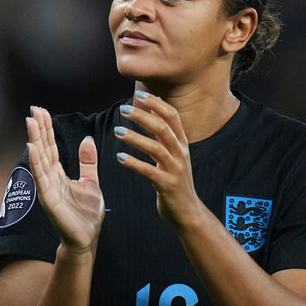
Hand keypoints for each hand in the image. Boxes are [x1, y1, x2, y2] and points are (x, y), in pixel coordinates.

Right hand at [26, 106, 104, 253]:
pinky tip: (32, 147)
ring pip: (40, 159)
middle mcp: (50, 178)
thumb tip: (87, 139)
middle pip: (43, 148)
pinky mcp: (48, 199)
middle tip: (33, 108)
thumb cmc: (86, 213)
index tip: (41, 110)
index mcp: (59, 174)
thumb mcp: (91, 181)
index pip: (51, 146)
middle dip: (38, 128)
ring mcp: (47, 188)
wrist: (86, 237)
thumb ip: (87, 162)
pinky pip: (41, 177)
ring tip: (30, 121)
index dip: (47, 129)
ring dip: (34, 139)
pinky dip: (36, 162)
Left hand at [114, 93, 202, 228]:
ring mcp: (175, 169)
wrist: (187, 211)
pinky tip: (120, 158)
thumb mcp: (173, 154)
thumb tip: (153, 108)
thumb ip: (164, 133)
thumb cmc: (175, 180)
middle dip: (143, 116)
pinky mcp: (167, 185)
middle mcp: (181, 153)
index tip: (139, 94)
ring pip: (156, 148)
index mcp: (182, 143)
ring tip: (117, 132)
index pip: (172, 116)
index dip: (156, 103)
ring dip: (135, 138)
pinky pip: (149, 172)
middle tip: (124, 110)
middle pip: (163, 128)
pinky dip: (134, 163)